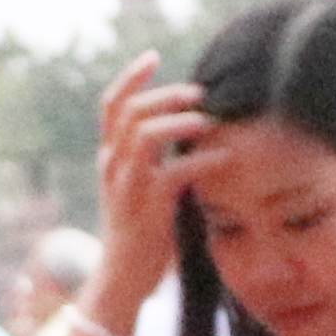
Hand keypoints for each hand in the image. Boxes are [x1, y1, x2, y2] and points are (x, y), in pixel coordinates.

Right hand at [93, 67, 218, 272]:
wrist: (122, 279)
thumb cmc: (140, 233)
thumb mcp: (141, 188)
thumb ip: (155, 160)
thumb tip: (191, 130)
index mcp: (110, 158)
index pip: (111, 106)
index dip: (130, 77)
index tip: (152, 56)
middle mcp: (112, 166)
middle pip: (130, 112)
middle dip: (165, 95)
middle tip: (199, 93)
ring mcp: (126, 187)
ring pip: (143, 136)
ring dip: (179, 121)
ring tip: (207, 122)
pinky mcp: (146, 210)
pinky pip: (173, 174)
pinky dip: (202, 161)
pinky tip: (225, 158)